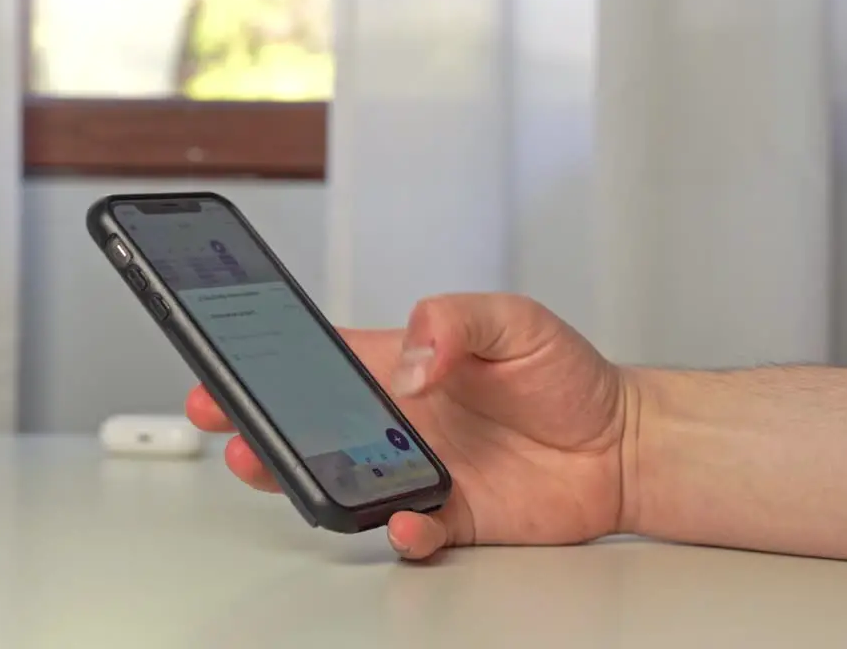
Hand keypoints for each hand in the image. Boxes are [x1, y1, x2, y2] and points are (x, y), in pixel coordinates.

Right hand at [185, 293, 633, 559]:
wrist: (623, 443)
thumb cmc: (565, 374)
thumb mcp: (512, 318)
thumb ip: (454, 322)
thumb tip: (410, 363)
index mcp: (401, 364)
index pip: (317, 360)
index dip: (265, 360)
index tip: (223, 360)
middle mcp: (399, 419)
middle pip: (311, 424)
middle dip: (260, 423)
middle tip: (229, 421)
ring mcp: (419, 468)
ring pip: (344, 480)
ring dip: (309, 479)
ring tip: (287, 471)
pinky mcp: (450, 514)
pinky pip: (408, 529)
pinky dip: (399, 529)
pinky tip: (404, 517)